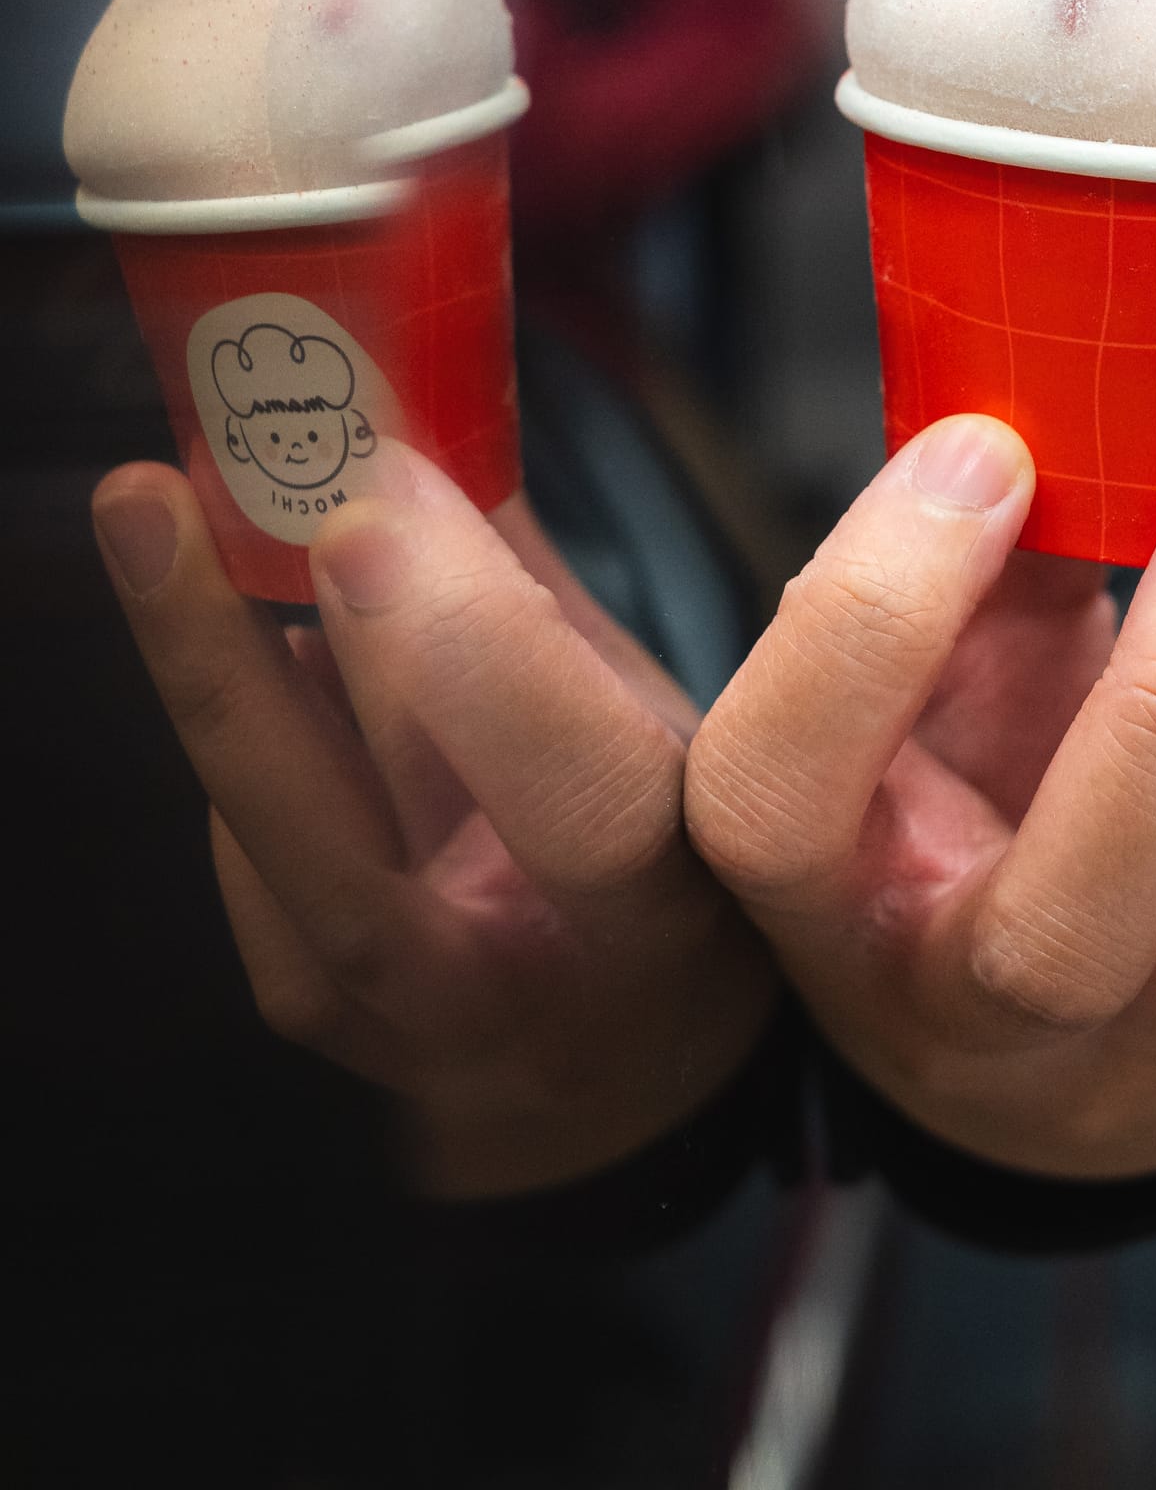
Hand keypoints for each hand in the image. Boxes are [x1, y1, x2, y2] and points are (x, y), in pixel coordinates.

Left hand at [92, 446, 775, 1198]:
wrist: (621, 1068)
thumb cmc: (664, 859)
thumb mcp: (663, 732)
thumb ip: (542, 603)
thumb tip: (422, 421)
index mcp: (665, 905)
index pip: (580, 794)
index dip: (475, 652)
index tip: (387, 497)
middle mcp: (527, 986)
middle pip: (353, 850)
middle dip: (250, 664)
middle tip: (172, 501)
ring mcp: (404, 1020)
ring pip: (275, 844)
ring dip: (210, 667)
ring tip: (155, 518)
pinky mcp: (318, 1016)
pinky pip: (248, 854)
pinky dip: (250, 724)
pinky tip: (257, 641)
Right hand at [686, 412, 1155, 1178]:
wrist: (1014, 1037)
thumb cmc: (952, 791)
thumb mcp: (920, 673)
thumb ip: (988, 549)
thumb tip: (1102, 353)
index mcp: (823, 893)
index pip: (783, 784)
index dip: (876, 609)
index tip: (981, 446)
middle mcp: (977, 1018)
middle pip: (1075, 919)